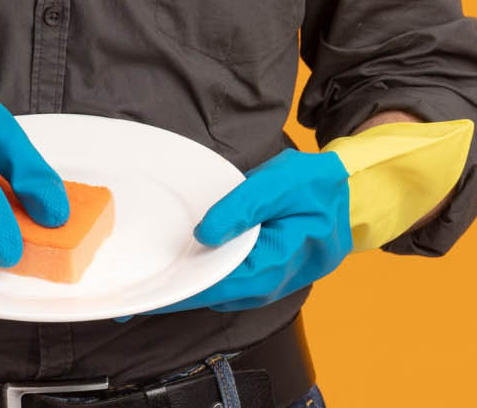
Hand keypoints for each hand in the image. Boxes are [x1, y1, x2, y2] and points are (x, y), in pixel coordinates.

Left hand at [143, 148, 351, 313]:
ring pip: (210, 289)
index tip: (139, 292)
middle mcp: (262, 285)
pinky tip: (175, 260)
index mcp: (269, 267)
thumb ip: (242, 206)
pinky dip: (196, 272)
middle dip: (167, 288)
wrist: (350, 198)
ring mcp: (260, 283)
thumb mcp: (281, 183)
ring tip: (142, 271)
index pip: (210, 287)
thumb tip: (203, 233)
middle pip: (204, 293)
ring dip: (180, 280)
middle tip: (125, 284)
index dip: (172, 290)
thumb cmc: (318, 188)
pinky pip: (220, 279)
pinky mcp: (256, 273)